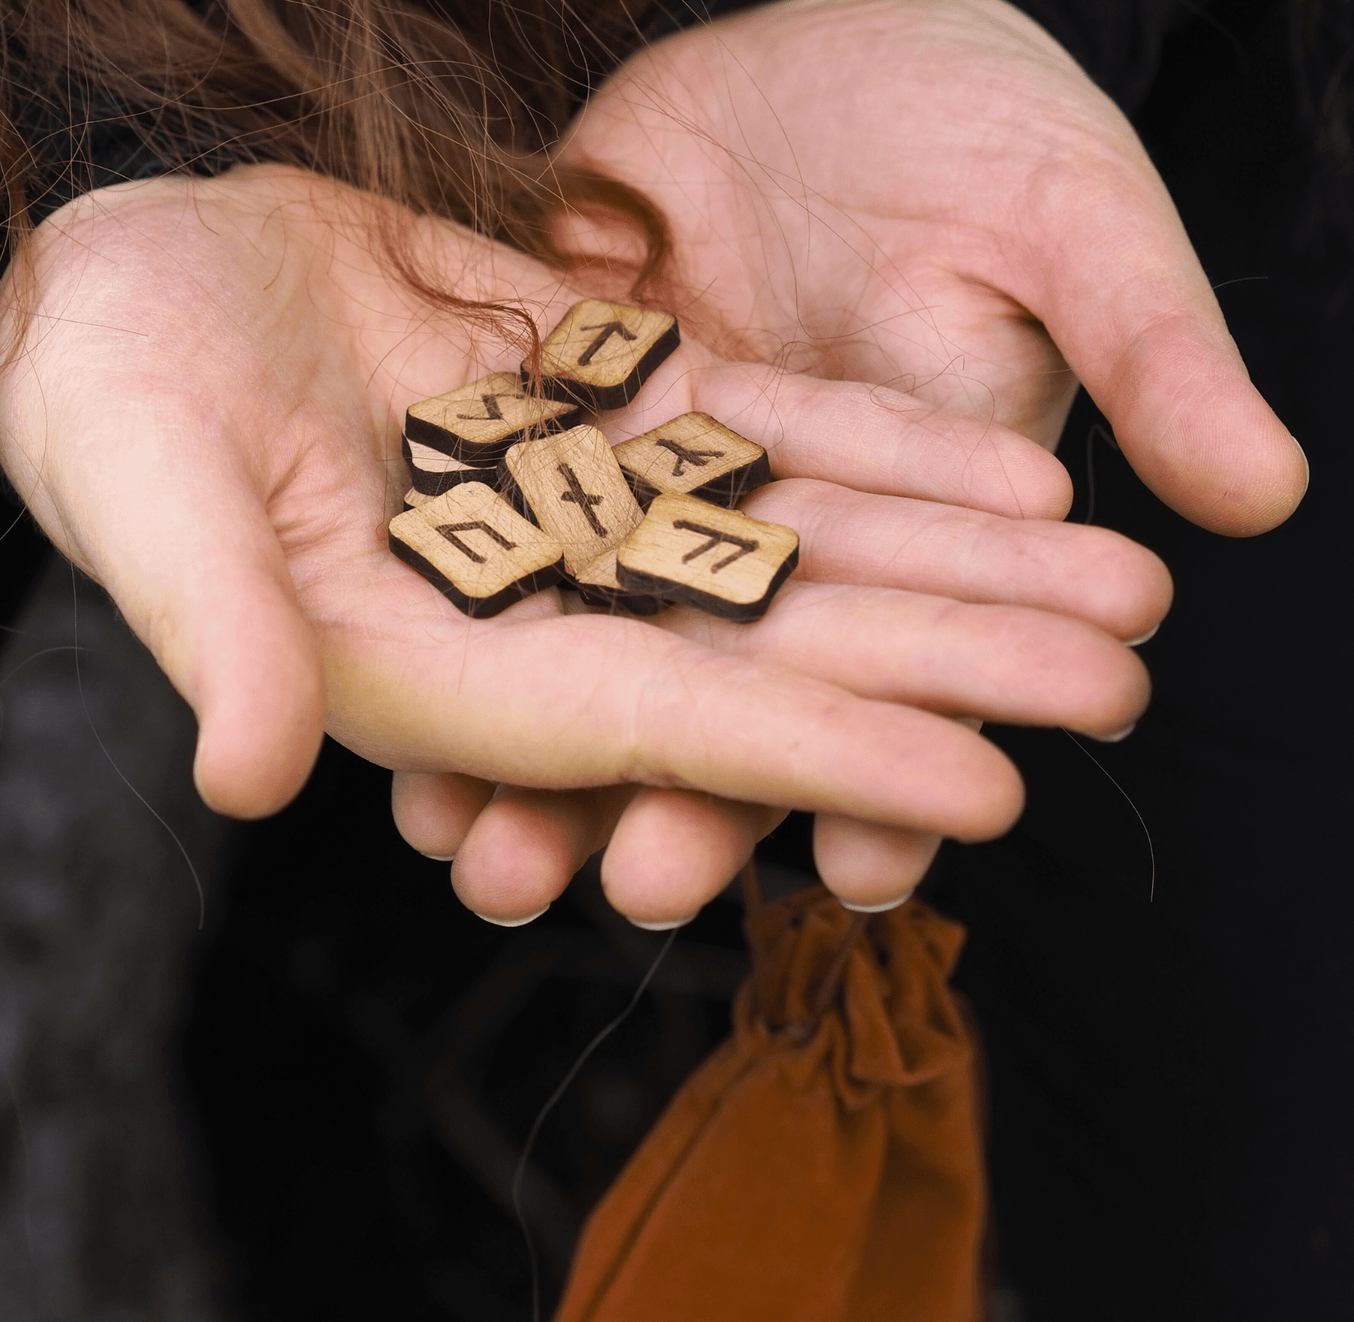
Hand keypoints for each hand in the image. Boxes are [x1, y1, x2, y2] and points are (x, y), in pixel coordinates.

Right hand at [0, 164, 1162, 921]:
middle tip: (1127, 677)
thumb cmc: (105, 392)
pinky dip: (884, 453)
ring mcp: (596, 512)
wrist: (125, 282)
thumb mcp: (148, 492)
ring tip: (1120, 580)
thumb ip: (217, 628)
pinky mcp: (609, 414)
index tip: (993, 784)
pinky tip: (1007, 469)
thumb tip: (247, 777)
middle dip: (956, 664)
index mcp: (453, 665)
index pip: (672, 726)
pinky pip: (772, 438)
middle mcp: (548, 610)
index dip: (829, 754)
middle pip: (784, 645)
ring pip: (809, 543)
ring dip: (965, 560)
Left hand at [423, 0, 1297, 919]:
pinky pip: (503, 555)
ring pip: (600, 657)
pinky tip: (402, 712)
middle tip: (641, 891)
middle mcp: (773, 544)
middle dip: (691, 805)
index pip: (904, 685)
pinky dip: (465, 626)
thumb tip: (1264, 495)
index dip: (890, 784)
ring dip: (548, 761)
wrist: (822, 31)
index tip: (861, 872)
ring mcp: (656, 501)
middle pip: (732, 702)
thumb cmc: (972, 117)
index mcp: (904, 527)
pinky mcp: (558, 439)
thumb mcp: (1072, 221)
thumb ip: (1149, 354)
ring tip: (490, 856)